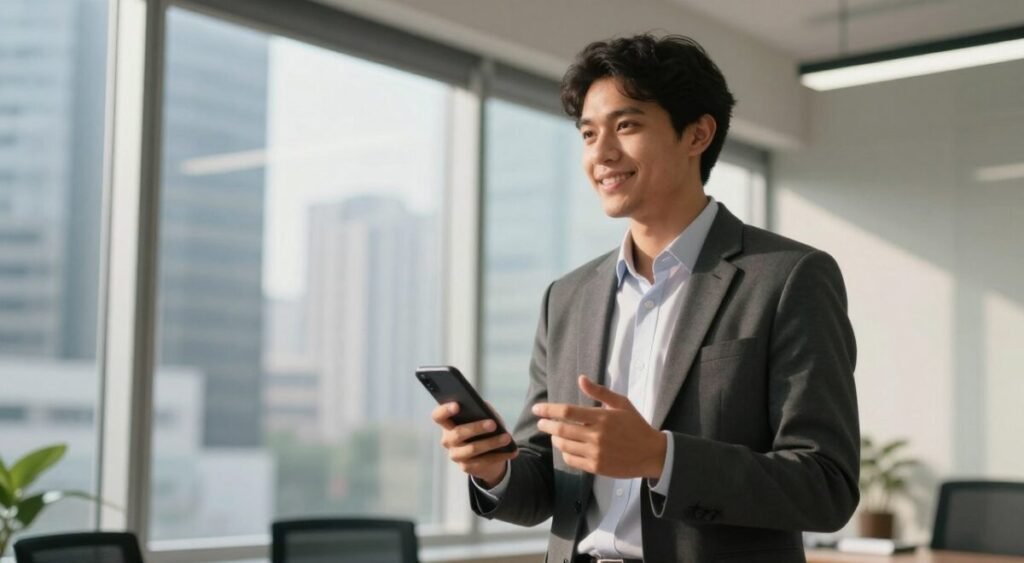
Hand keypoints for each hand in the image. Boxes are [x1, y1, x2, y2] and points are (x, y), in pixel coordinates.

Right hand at [431, 402, 517, 487]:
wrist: (486, 455)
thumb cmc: (482, 429)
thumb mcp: (483, 417)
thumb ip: (482, 410)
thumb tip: (486, 409)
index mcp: (448, 424)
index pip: (438, 416)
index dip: (445, 410)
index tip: (458, 405)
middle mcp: (448, 440)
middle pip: (458, 433)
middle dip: (476, 428)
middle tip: (493, 424)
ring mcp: (456, 455)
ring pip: (472, 449)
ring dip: (492, 443)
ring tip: (507, 438)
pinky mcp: (466, 467)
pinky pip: (484, 461)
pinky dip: (500, 455)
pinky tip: (512, 451)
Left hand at [533, 375, 666, 478]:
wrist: (652, 453)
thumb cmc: (635, 425)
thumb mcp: (621, 403)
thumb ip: (600, 392)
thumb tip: (581, 379)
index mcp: (601, 417)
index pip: (567, 411)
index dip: (548, 410)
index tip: (537, 409)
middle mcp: (596, 435)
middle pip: (561, 429)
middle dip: (546, 425)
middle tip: (541, 423)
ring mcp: (595, 452)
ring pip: (564, 445)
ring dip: (555, 438)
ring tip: (555, 434)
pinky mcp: (596, 467)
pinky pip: (572, 460)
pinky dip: (564, 453)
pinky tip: (566, 448)